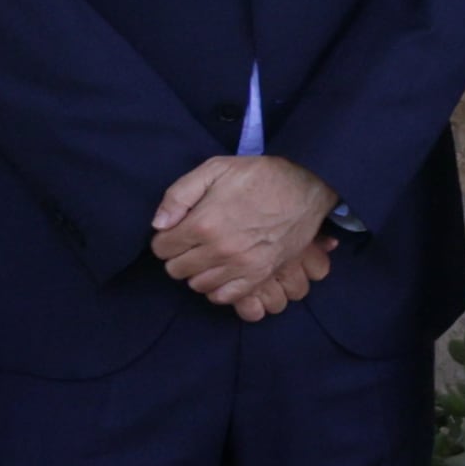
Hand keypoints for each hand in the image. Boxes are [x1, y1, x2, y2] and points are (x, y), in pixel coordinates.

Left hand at [152, 153, 339, 320]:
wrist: (306, 187)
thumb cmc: (259, 175)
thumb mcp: (215, 168)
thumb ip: (178, 194)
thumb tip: (158, 224)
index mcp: (203, 223)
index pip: (162, 248)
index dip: (166, 238)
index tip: (178, 230)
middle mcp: (219, 250)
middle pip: (176, 270)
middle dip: (178, 255)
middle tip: (193, 241)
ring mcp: (240, 266)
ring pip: (197, 285)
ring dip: (197, 271)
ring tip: (208, 254)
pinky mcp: (259, 275)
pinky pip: (224, 297)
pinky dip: (217, 287)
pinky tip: (222, 270)